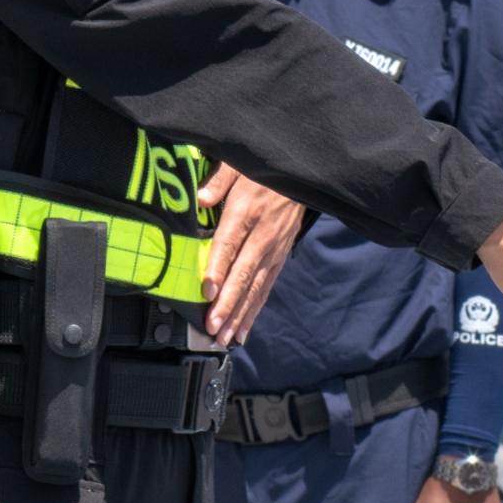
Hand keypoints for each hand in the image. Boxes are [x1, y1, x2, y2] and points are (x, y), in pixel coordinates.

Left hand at [201, 165, 308, 344]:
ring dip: (240, 314)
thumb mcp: (238, 164)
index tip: (207, 291)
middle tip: (213, 328)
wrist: (300, 175)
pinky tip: (244, 329)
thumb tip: (202, 198)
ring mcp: (274, 250)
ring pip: (256, 287)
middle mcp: (263, 235)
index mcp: (247, 211)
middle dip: (228, 304)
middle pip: (243, 273)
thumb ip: (218, 180)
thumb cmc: (262, 170)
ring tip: (226, 337)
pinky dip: (254, 310)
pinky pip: (266, 287)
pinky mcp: (280, 258)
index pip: (230, 243)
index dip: (218, 268)